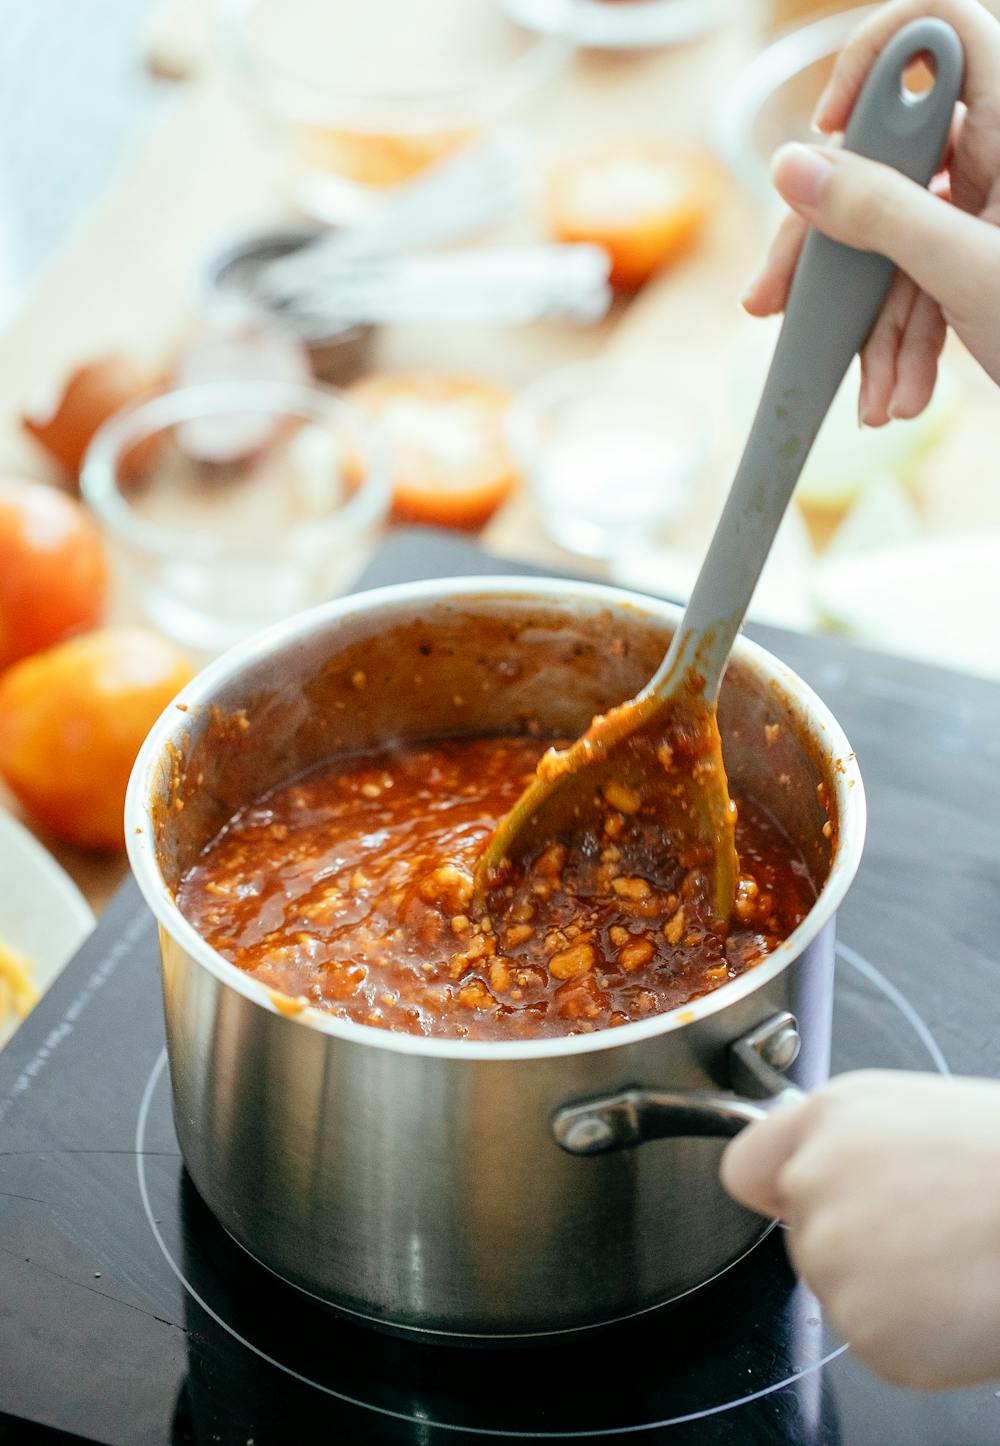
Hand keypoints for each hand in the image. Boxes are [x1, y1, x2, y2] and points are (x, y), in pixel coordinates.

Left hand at [720, 1070, 999, 1388]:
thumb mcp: (907, 1107)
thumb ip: (835, 1133)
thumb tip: (794, 1163)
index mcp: (828, 1120)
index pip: (745, 1168)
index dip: (777, 1186)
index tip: (800, 1197)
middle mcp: (816, 1184)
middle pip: (802, 1235)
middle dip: (851, 1237)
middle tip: (925, 1227)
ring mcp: (837, 1262)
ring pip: (838, 1289)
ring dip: (885, 1288)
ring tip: (951, 1257)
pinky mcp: (870, 1332)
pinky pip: (876, 1341)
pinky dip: (916, 1335)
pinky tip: (957, 1298)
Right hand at [742, 0, 999, 425]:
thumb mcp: (966, 270)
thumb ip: (878, 213)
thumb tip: (791, 166)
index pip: (939, 31)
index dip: (874, 60)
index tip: (830, 127)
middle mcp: (998, 155)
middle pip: (883, 163)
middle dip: (830, 252)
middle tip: (776, 303)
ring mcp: (985, 210)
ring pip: (892, 239)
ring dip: (871, 328)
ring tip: (875, 398)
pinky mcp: (975, 260)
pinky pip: (916, 283)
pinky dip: (902, 343)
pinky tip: (900, 394)